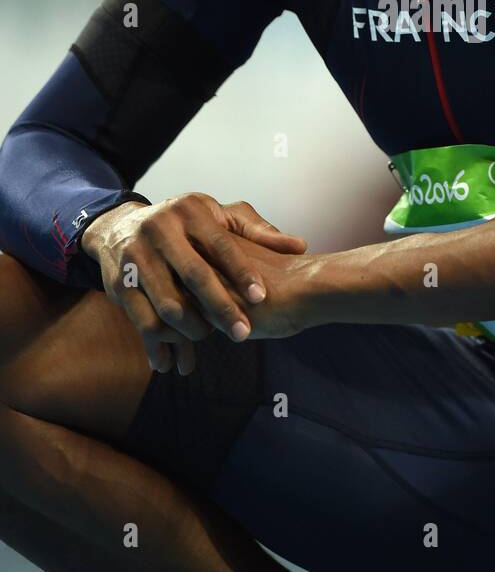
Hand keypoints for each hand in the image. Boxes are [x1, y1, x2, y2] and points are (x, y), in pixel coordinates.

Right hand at [81, 194, 306, 373]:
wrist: (119, 227)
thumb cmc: (184, 224)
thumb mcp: (217, 216)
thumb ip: (256, 231)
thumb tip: (299, 246)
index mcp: (189, 211)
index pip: (221, 245)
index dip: (242, 272)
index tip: (261, 298)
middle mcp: (160, 231)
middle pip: (194, 276)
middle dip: (221, 308)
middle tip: (243, 334)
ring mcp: (135, 256)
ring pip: (167, 303)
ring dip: (191, 329)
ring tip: (208, 337)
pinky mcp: (118, 283)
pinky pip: (141, 320)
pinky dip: (158, 343)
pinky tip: (173, 360)